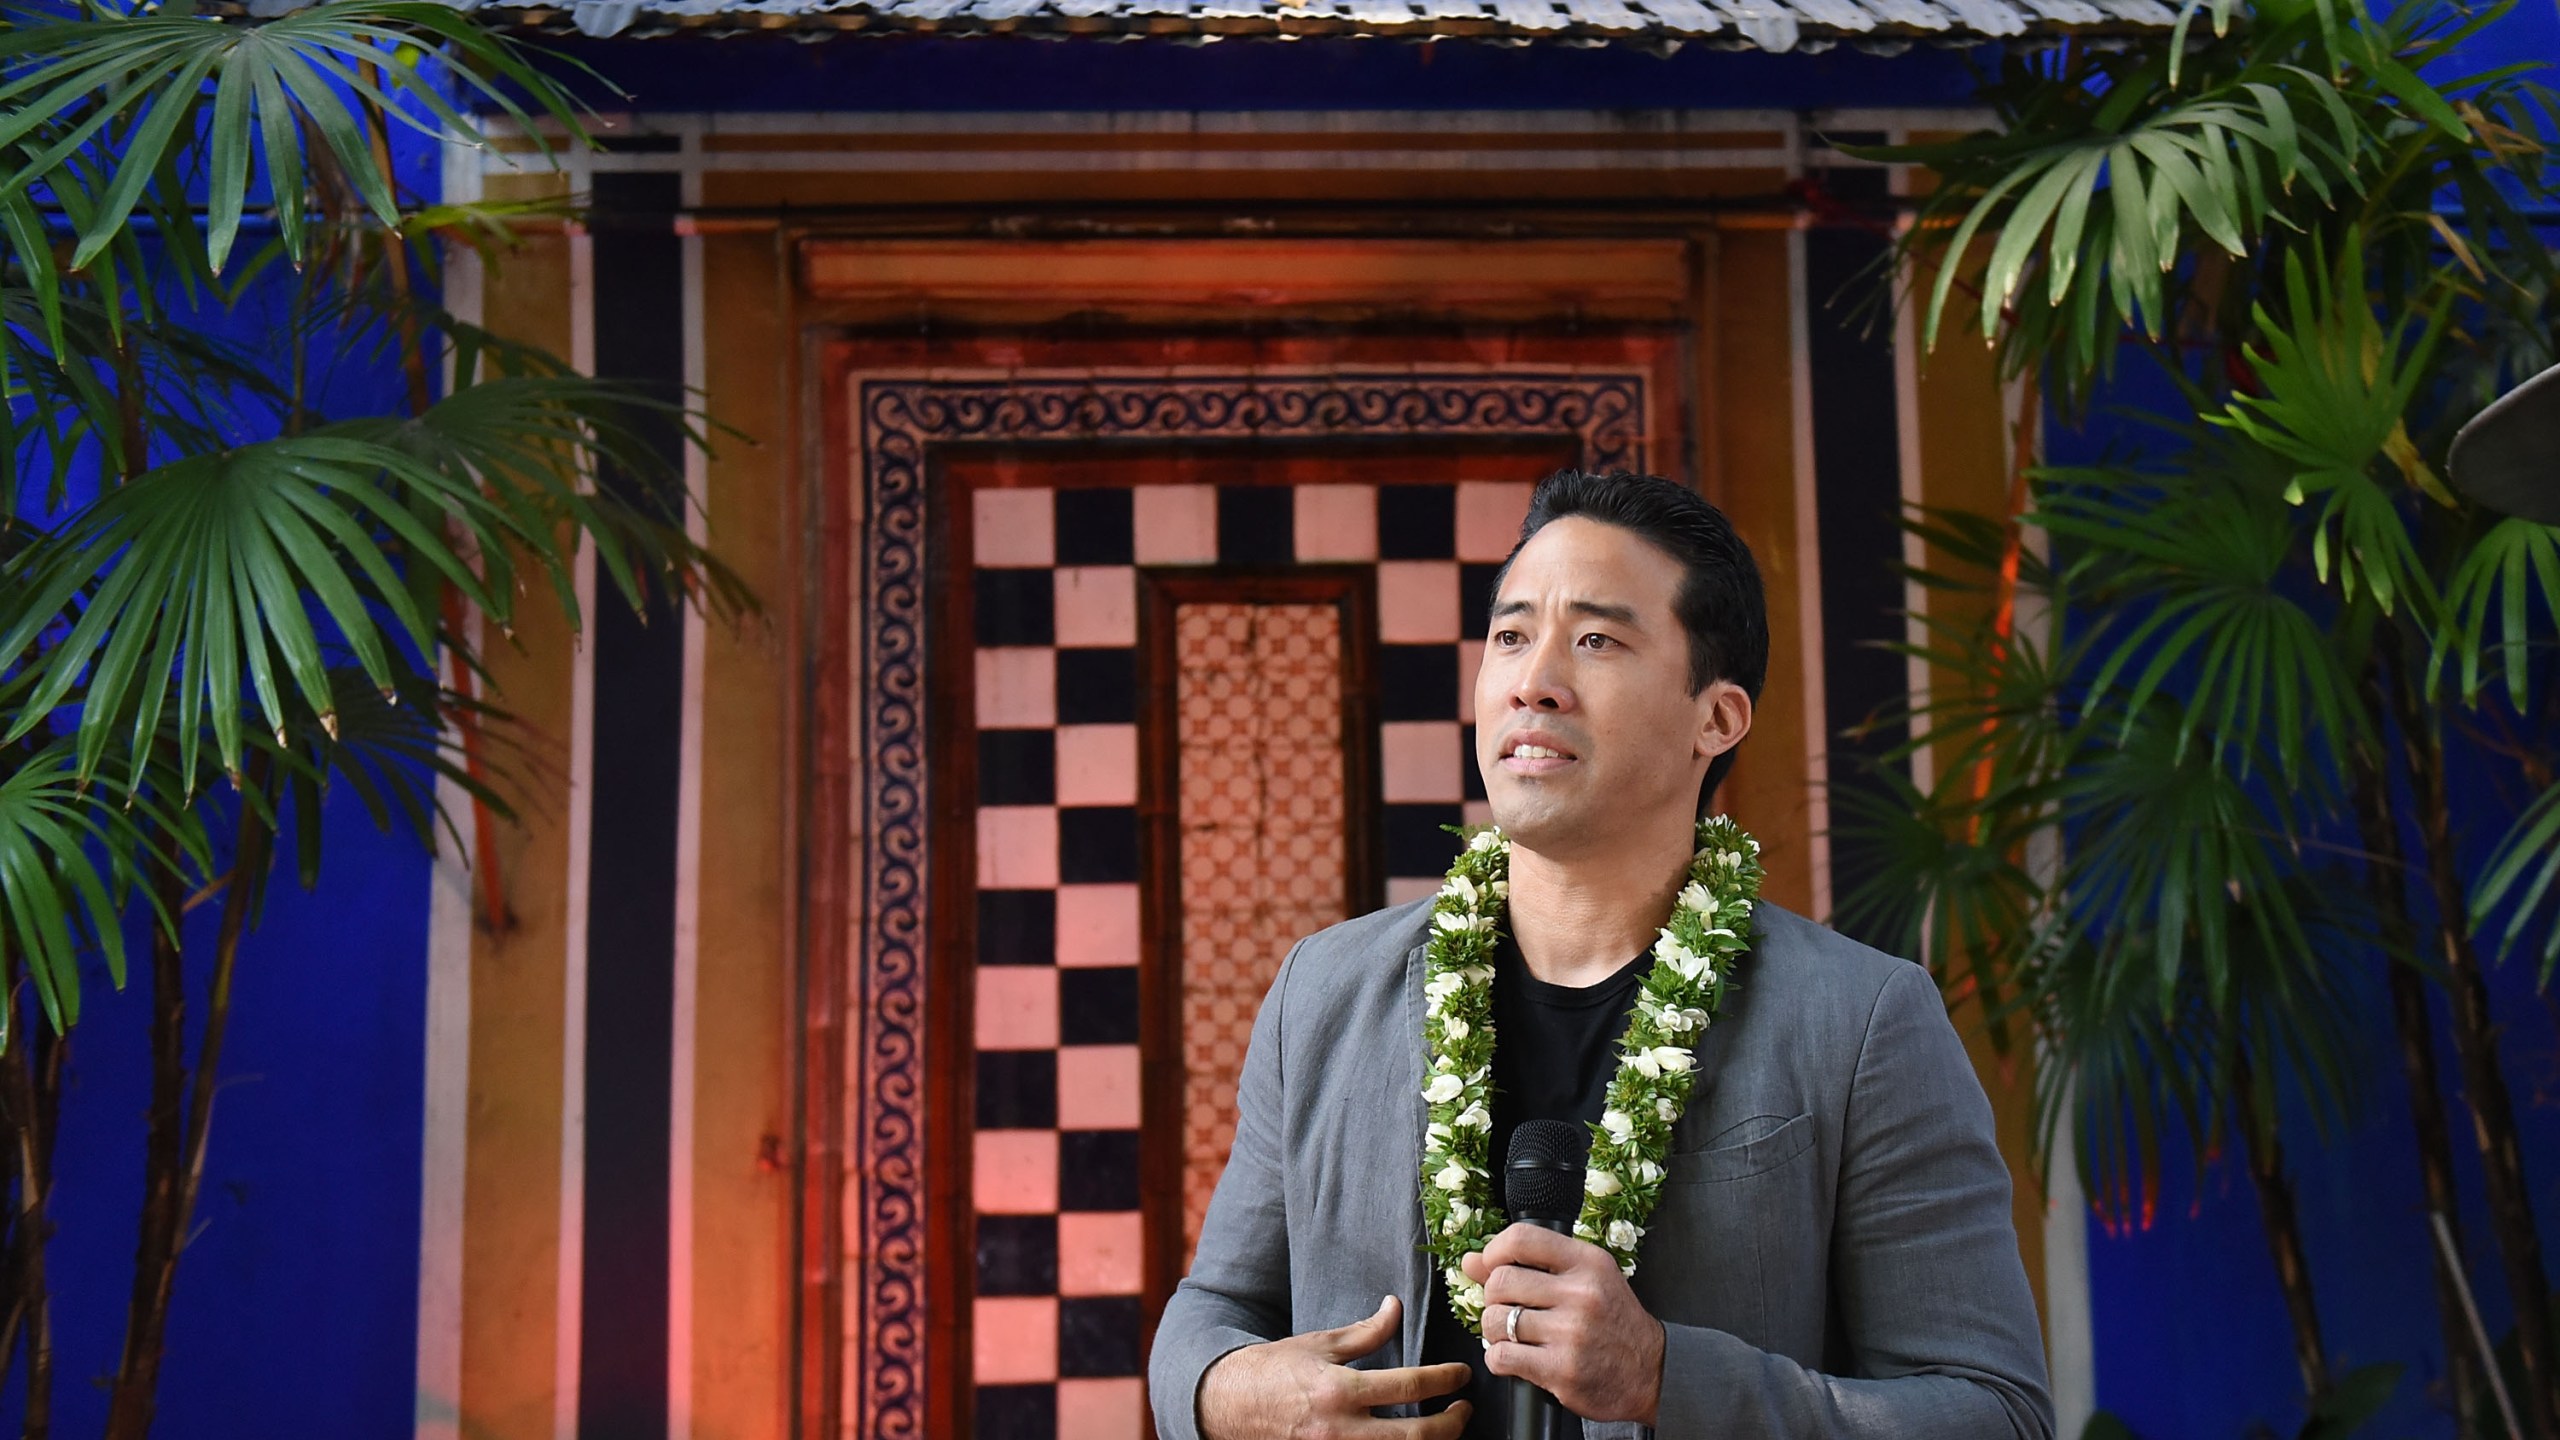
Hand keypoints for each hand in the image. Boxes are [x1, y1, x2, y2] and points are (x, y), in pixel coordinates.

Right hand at [1196, 1295, 1472, 1439]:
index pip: (1408, 1386)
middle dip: (1451, 1425)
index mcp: (1340, 1390)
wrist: (1229, 1405)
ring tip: (1446, 1430)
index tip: (1462, 1374)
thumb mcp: (1320, 1344)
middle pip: (1415, 1437)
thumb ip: (1365, 1332)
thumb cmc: (1275, 1370)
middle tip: (1465, 1410)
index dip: (1444, 1380)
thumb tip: (1396, 1307)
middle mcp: (1341, 1430)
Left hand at [1462, 1224, 1665, 1425]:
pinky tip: (1516, 1358)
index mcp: (1588, 1262)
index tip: (1493, 1266)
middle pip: (1500, 1281)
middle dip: (1493, 1297)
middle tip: (1508, 1308)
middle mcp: (1580, 1294)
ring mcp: (1571, 1333)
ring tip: (1513, 1335)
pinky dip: (1498, 1359)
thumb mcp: (1584, 1280)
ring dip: (1493, 1330)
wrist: (1652, 1372)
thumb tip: (1470, 1261)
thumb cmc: (1614, 1322)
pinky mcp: (1561, 1370)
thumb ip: (1530, 1265)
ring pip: (1495, 1320)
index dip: (1494, 1250)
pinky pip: (1501, 1357)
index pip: (1521, 1238)